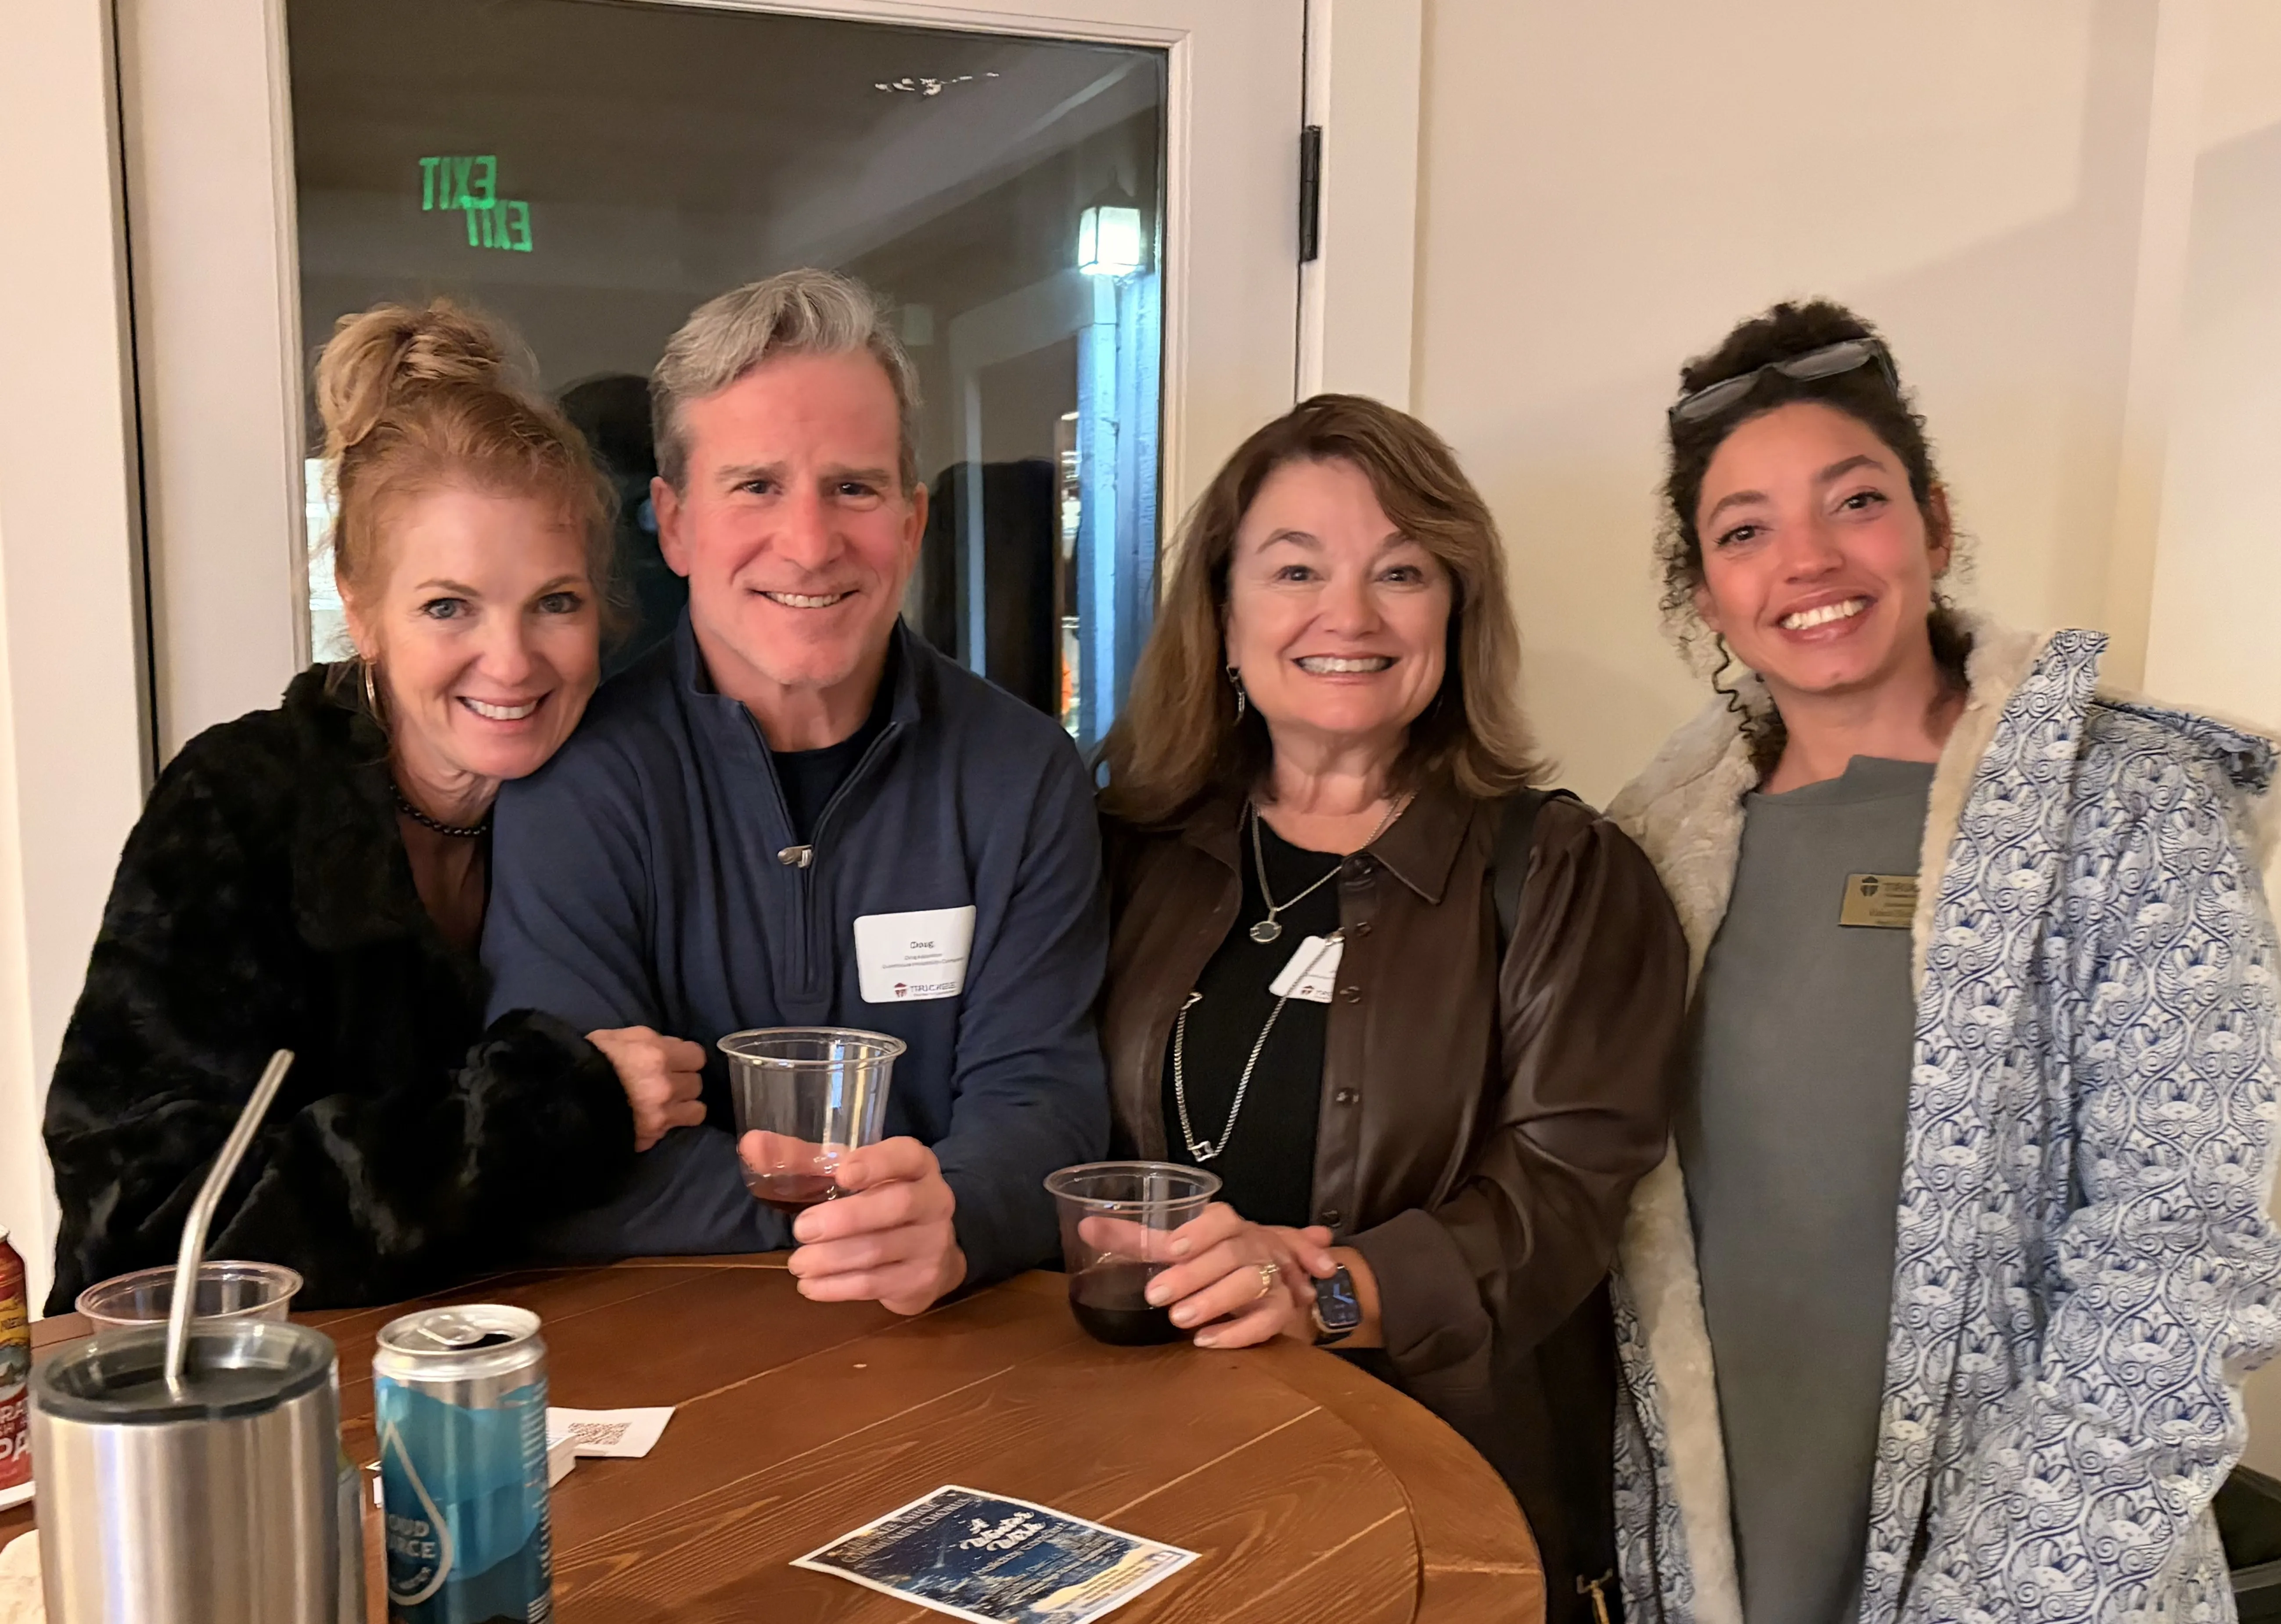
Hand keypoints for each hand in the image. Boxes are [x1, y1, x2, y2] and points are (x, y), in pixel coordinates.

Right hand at [587, 1026, 706, 1151]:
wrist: (564, 1098)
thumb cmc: (589, 1060)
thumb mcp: (617, 1037)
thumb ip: (651, 1040)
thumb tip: (672, 1048)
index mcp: (657, 1054)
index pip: (697, 1056)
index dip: (686, 1059)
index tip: (676, 1062)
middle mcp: (666, 1084)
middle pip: (696, 1083)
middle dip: (683, 1082)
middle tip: (666, 1084)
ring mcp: (661, 1113)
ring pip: (696, 1110)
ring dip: (682, 1106)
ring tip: (665, 1104)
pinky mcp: (653, 1135)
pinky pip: (676, 1130)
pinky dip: (669, 1126)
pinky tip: (654, 1120)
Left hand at [768, 1135, 964, 1315]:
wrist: (929, 1253)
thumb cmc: (879, 1200)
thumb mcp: (850, 1175)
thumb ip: (804, 1159)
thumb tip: (751, 1144)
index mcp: (917, 1164)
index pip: (906, 1156)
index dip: (877, 1163)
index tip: (843, 1174)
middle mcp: (934, 1200)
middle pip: (895, 1206)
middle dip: (845, 1219)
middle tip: (801, 1229)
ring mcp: (932, 1242)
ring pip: (880, 1250)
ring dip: (832, 1259)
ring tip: (797, 1264)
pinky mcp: (921, 1279)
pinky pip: (876, 1284)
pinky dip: (838, 1287)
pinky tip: (810, 1286)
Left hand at [1124, 1203, 1335, 1348]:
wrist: (1271, 1278)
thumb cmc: (1213, 1258)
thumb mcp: (1179, 1247)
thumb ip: (1136, 1239)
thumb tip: (1085, 1226)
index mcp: (1227, 1227)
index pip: (1221, 1219)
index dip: (1199, 1231)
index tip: (1172, 1248)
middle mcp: (1253, 1248)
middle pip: (1230, 1254)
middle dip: (1192, 1274)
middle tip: (1155, 1295)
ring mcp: (1270, 1279)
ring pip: (1250, 1283)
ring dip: (1214, 1300)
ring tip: (1179, 1319)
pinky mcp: (1278, 1311)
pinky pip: (1267, 1321)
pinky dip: (1238, 1332)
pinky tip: (1205, 1341)